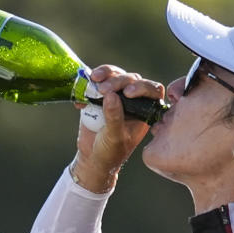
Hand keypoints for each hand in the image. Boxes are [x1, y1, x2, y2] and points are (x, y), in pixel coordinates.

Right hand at [71, 65, 164, 192]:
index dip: (142, 86)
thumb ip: (114, 117)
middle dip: (117, 81)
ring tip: (93, 82)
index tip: (127, 92)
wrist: (92, 157)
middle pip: (131, 79)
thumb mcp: (114, 137)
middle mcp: (134, 101)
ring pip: (115, 75)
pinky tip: (80, 101)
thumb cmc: (110, 152)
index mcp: (145, 111)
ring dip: (104, 74)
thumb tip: (112, 95)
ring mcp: (117, 96)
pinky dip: (88, 85)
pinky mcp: (100, 95)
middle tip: (103, 90)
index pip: (152, 90)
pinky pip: (97, 82)